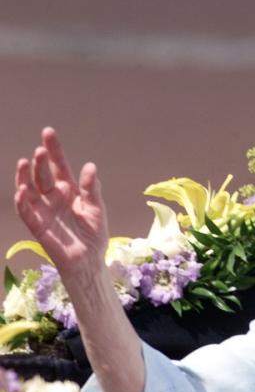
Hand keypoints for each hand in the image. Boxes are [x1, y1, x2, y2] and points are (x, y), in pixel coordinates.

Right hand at [14, 127, 109, 274]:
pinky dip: (22, 200)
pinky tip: (22, 189)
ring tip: (26, 162)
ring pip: (29, 188)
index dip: (54, 150)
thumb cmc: (94, 233)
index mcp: (69, 189)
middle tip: (40, 150)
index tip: (48, 132)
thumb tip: (90, 166)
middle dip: (41, 162)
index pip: (59, 166)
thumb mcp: (96, 208)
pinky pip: (25, 210)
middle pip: (43, 174)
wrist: (88, 259)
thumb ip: (92, 188)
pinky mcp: (36, 224)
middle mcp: (54, 196)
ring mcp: (43, 209)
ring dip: (25, 176)